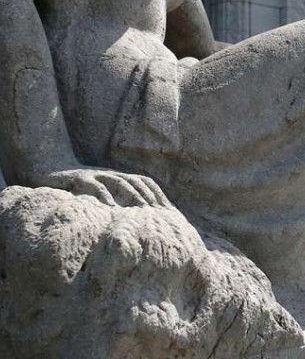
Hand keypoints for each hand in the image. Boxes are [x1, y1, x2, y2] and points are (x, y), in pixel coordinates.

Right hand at [40, 167, 170, 207]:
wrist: (52, 167)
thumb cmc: (81, 184)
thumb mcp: (103, 189)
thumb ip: (118, 198)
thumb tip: (139, 216)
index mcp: (120, 176)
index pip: (146, 182)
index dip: (159, 194)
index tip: (171, 210)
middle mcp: (113, 173)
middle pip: (138, 182)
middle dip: (151, 196)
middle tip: (161, 213)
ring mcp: (98, 174)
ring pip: (121, 182)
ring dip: (134, 195)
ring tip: (143, 210)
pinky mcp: (81, 178)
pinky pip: (95, 187)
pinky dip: (105, 196)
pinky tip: (111, 208)